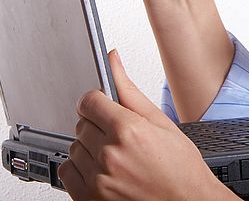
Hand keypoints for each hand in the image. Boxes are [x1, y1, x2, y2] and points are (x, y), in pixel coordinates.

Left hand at [58, 50, 233, 200]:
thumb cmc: (181, 168)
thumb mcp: (161, 123)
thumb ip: (130, 91)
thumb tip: (113, 61)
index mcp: (128, 131)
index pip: (90, 101)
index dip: (98, 101)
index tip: (104, 105)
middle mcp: (109, 155)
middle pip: (81, 124)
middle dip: (97, 125)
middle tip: (120, 135)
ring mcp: (98, 179)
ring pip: (74, 147)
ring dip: (90, 148)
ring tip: (116, 155)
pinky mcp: (88, 198)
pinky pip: (67, 173)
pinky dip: (80, 169)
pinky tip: (103, 170)